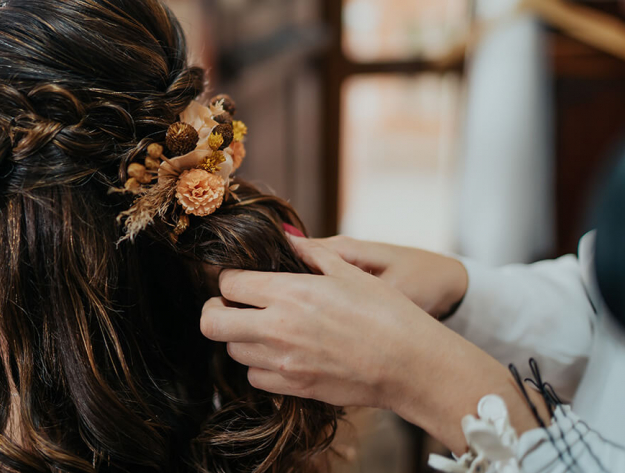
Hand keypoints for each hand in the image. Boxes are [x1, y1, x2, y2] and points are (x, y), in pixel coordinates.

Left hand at [201, 234, 448, 410]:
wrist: (412, 365)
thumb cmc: (387, 313)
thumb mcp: (350, 272)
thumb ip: (310, 254)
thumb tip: (286, 237)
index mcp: (290, 292)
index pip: (229, 283)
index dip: (229, 279)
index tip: (240, 279)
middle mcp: (278, 328)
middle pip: (212, 322)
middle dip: (214, 310)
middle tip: (230, 306)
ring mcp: (283, 361)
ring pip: (232, 351)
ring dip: (240, 337)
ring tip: (262, 327)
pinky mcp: (294, 387)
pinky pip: (254, 378)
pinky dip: (259, 365)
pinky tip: (280, 352)